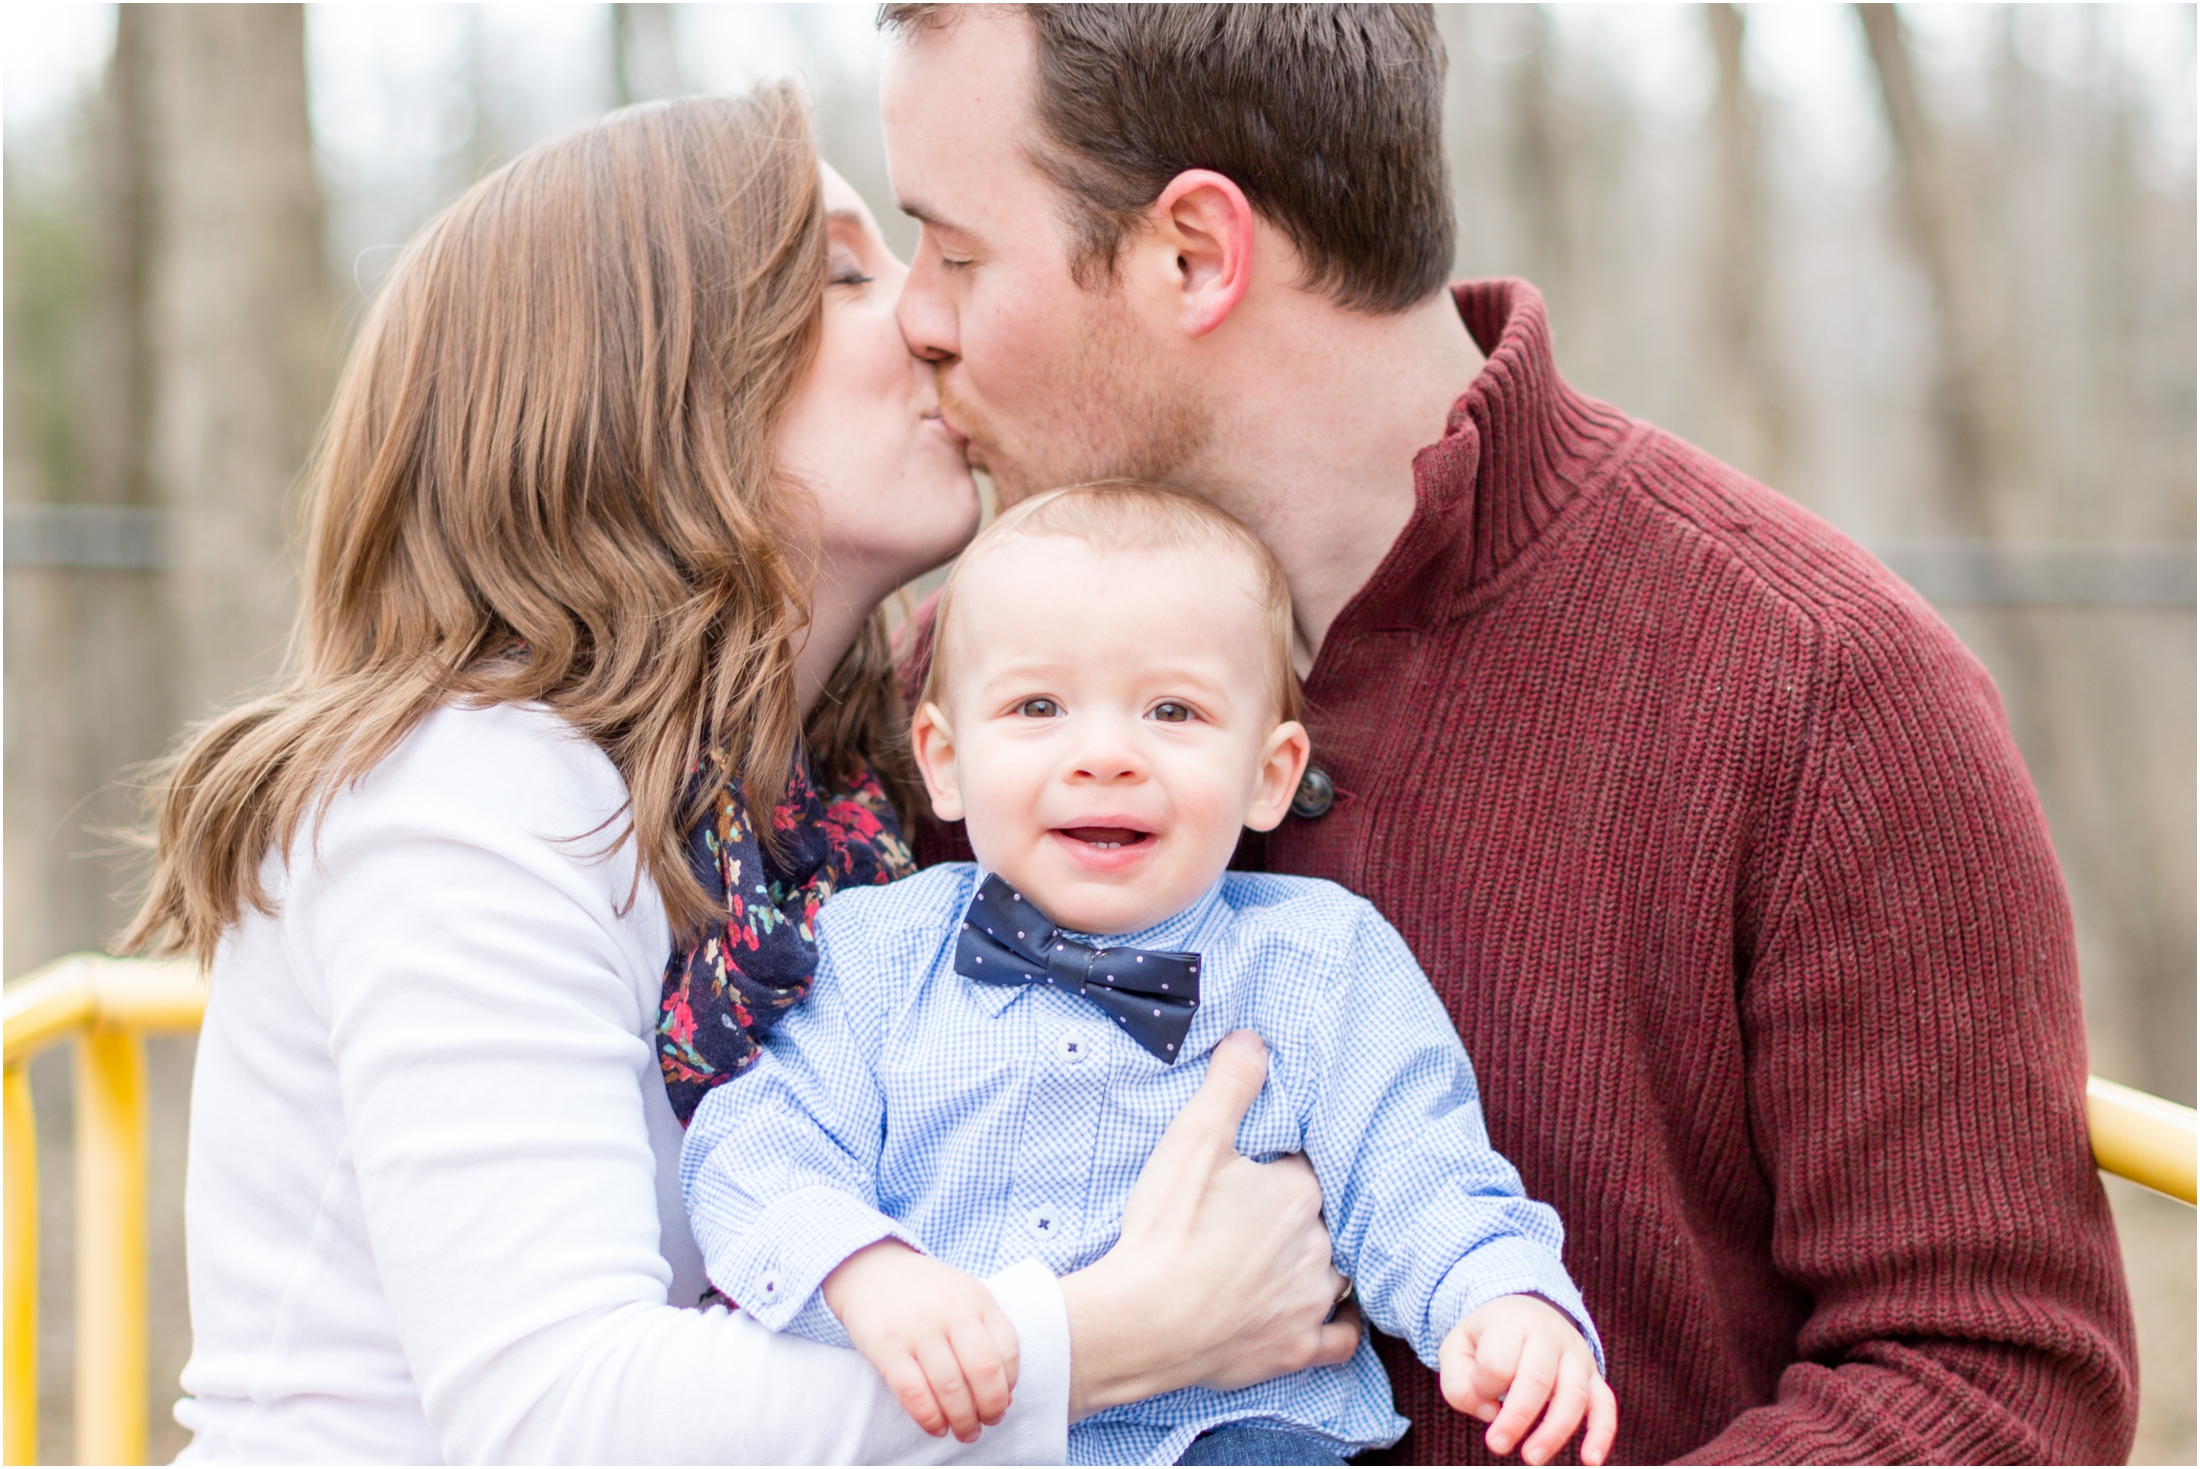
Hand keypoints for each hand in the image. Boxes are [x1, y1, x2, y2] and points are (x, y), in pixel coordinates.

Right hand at [822, 1240, 1019, 1442]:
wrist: (871, 1270)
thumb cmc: (927, 1293)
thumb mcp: (964, 1299)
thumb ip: (987, 1339)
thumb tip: (1006, 1397)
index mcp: (976, 1299)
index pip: (1007, 1350)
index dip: (1009, 1384)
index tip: (1003, 1399)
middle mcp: (950, 1313)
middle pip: (983, 1371)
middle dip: (990, 1408)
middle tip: (987, 1423)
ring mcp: (918, 1329)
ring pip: (950, 1387)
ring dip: (962, 1420)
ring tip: (965, 1432)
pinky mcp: (887, 1348)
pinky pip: (913, 1392)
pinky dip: (929, 1418)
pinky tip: (937, 1427)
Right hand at [1058, 1030, 1359, 1417]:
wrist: (1143, 1319)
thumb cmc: (1167, 1229)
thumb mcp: (1193, 1139)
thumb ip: (1229, 1085)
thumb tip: (1254, 1039)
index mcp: (1299, 1193)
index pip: (1308, 1169)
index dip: (1282, 1169)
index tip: (1257, 1173)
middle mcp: (1318, 1247)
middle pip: (1323, 1220)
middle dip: (1298, 1216)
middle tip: (1259, 1217)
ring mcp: (1310, 1302)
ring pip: (1336, 1273)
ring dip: (1319, 1264)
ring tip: (1290, 1258)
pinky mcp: (1295, 1350)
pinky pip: (1340, 1338)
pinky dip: (1339, 1325)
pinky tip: (1332, 1315)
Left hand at [1440, 1294, 1616, 1465]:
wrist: (1524, 1309)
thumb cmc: (1486, 1338)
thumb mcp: (1457, 1348)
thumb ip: (1458, 1383)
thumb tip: (1491, 1413)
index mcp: (1510, 1323)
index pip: (1498, 1362)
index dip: (1484, 1386)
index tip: (1477, 1392)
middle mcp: (1549, 1335)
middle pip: (1537, 1379)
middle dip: (1517, 1418)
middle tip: (1497, 1445)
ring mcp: (1576, 1354)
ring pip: (1573, 1395)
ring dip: (1553, 1432)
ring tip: (1531, 1458)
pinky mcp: (1593, 1375)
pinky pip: (1605, 1404)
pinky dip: (1601, 1434)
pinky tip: (1590, 1461)